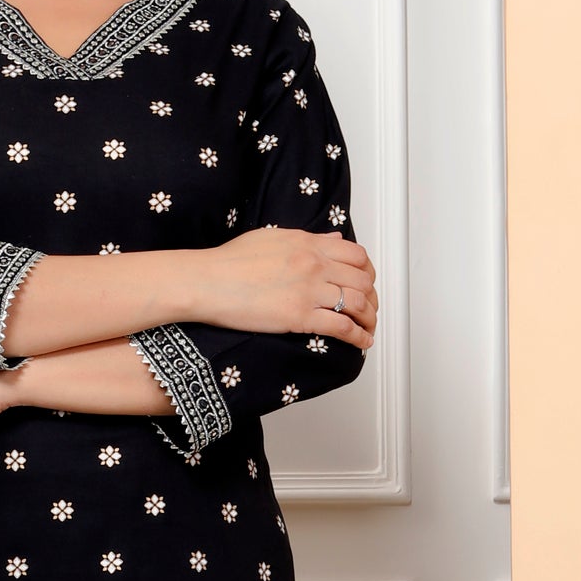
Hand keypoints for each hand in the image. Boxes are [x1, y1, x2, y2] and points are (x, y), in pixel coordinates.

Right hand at [194, 226, 377, 346]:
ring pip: (359, 304)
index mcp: (309, 244)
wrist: (207, 282)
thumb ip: (307, 238)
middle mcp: (314, 264)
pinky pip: (342, 327)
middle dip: (373, 298)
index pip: (357, 255)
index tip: (366, 283)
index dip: (367, 272)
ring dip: (370, 319)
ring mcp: (310, 291)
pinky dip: (358, 337)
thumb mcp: (272, 237)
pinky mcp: (300, 317)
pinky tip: (362, 343)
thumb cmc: (229, 262)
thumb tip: (333, 239)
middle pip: (363, 280)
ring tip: (368, 329)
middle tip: (370, 309)